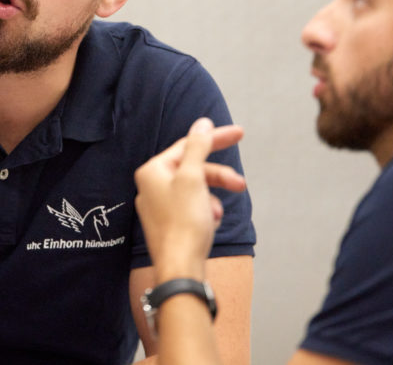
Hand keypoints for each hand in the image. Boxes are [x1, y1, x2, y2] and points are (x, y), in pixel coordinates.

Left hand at [134, 119, 246, 281]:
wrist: (181, 269)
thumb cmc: (183, 224)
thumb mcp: (193, 178)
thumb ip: (198, 146)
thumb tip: (202, 123)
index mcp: (152, 171)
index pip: (188, 146)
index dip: (215, 139)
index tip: (239, 134)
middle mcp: (151, 186)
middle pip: (193, 169)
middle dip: (218, 177)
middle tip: (240, 184)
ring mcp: (159, 206)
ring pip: (196, 191)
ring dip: (212, 199)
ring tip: (217, 215)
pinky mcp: (170, 224)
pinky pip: (193, 209)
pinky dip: (205, 213)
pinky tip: (209, 225)